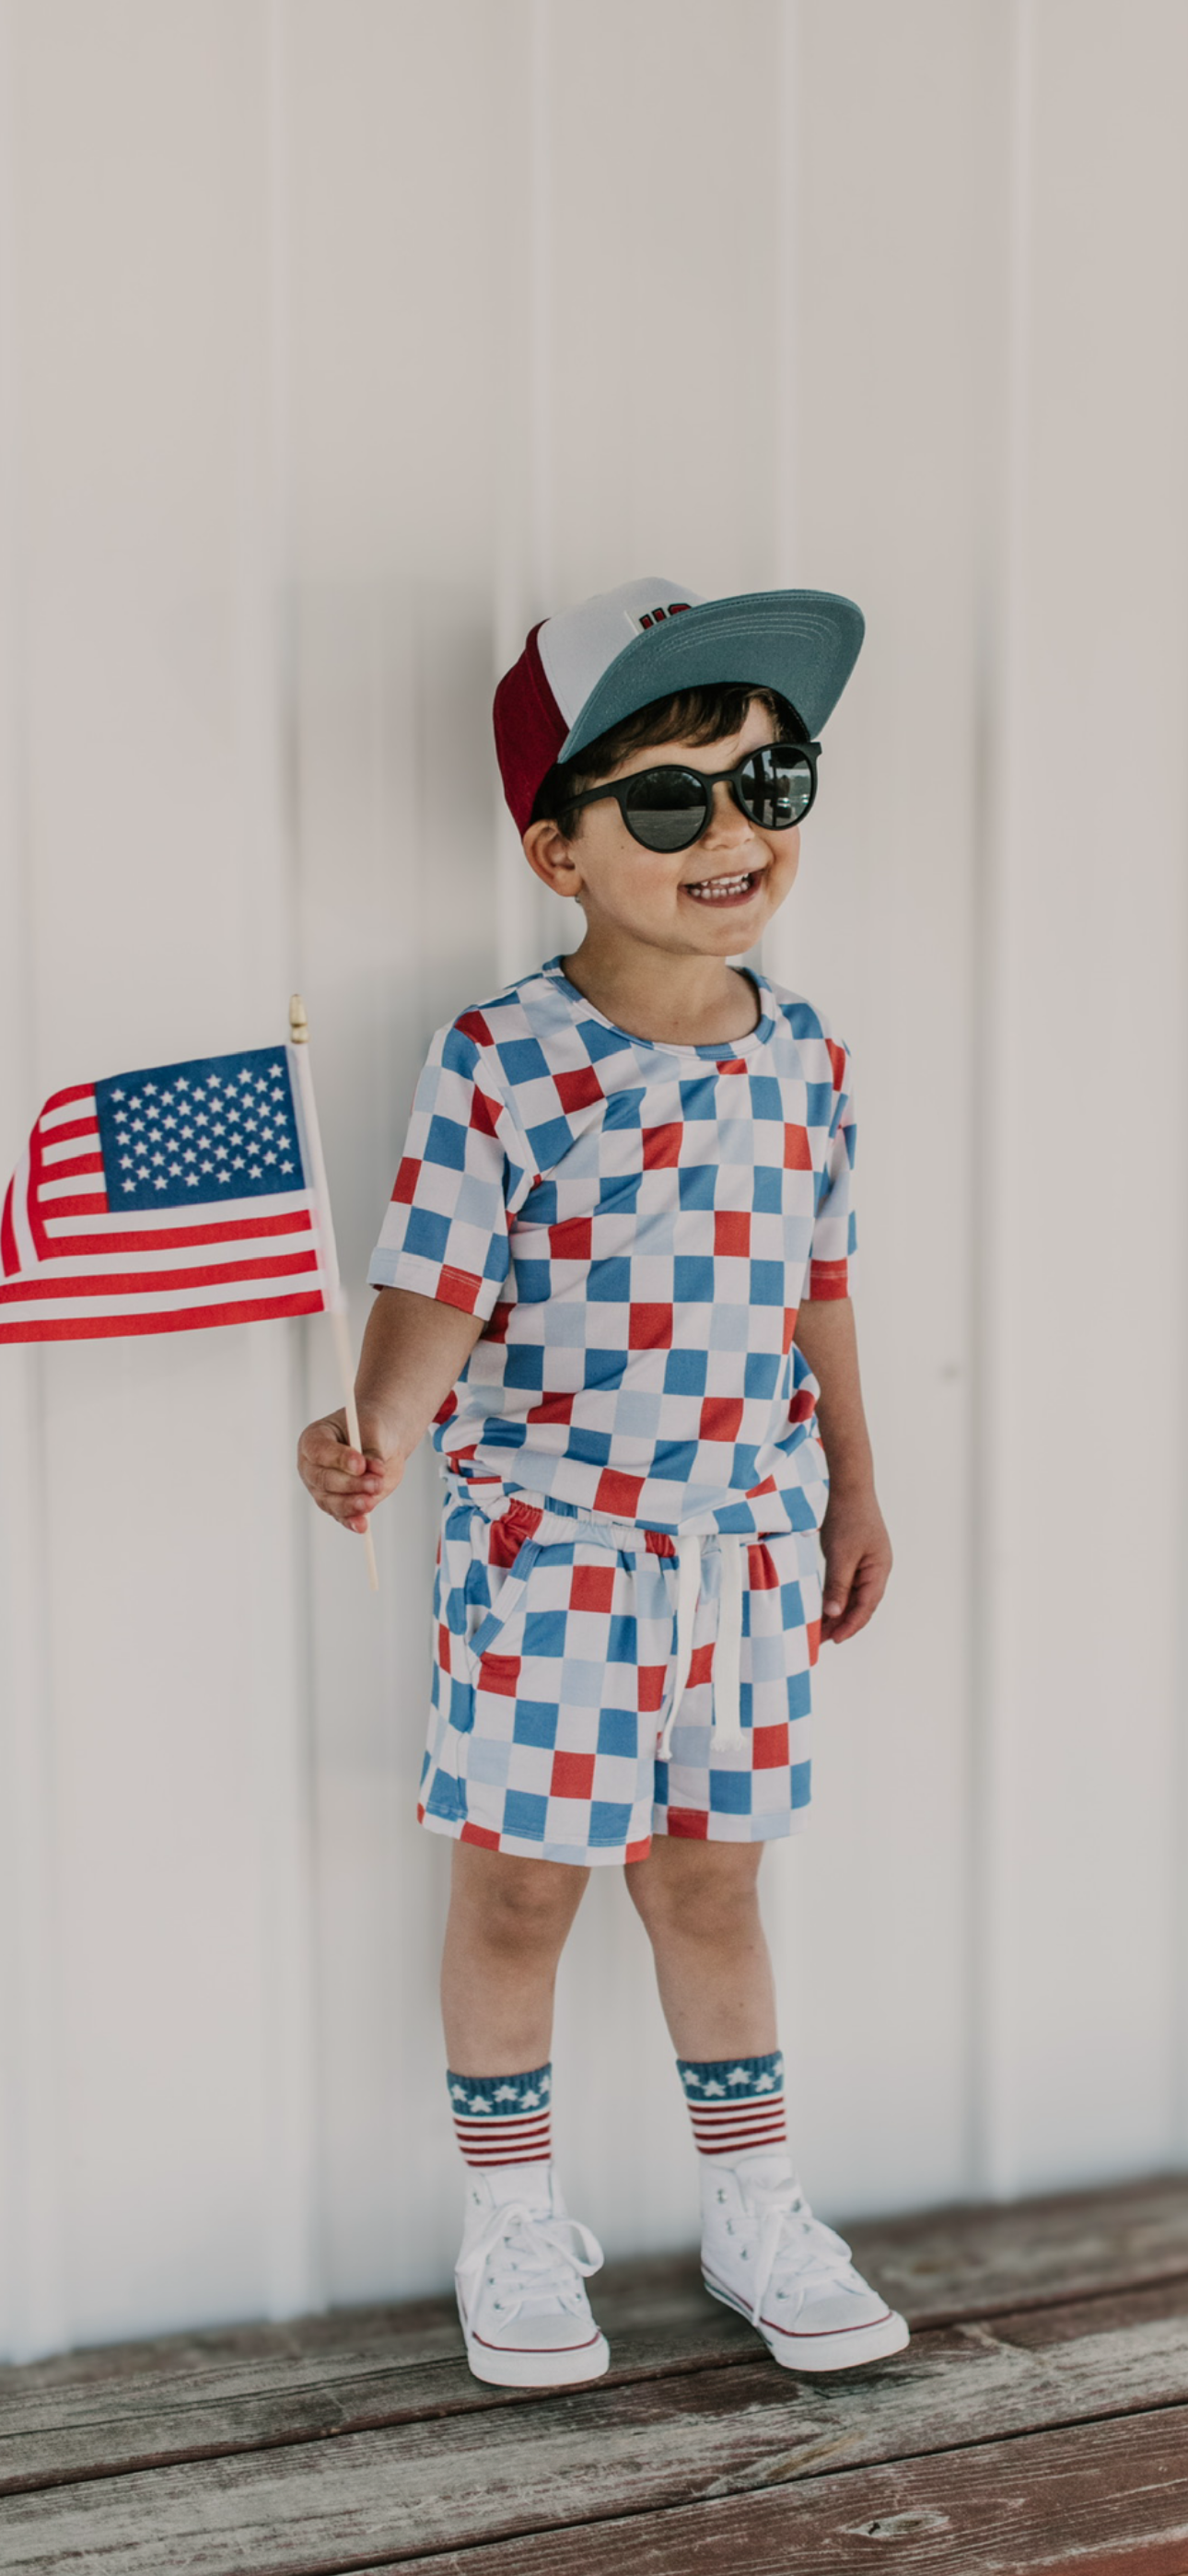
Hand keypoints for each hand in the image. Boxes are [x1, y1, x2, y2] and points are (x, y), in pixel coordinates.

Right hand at [297, 1407, 404, 1535]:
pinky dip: (352, 1521)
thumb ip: (372, 1452)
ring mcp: (321, 1487)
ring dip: (351, 1504)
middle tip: (375, 1483)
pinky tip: (362, 1525)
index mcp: (314, 1439)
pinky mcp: (336, 1504)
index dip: (338, 1459)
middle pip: (322, 1479)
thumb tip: (374, 1474)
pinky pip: (340, 1515)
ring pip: (329, 1501)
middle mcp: (312, 1465)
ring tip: (371, 1501)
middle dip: (350, 1484)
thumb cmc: (373, 1431)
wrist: (383, 1443)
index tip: (361, 1465)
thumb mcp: (375, 1432)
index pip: (319, 1451)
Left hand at [817, 1485, 891, 1644]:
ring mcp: (869, 1563)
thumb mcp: (840, 1555)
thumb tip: (833, 1615)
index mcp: (879, 1570)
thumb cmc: (847, 1517)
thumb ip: (838, 1586)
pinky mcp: (857, 1556)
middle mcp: (877, 1569)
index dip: (850, 1626)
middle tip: (822, 1640)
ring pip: (855, 1595)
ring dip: (839, 1612)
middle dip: (843, 1624)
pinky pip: (849, 1583)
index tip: (833, 1640)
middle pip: (862, 1605)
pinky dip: (838, 1596)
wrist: (849, 1486)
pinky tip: (825, 1604)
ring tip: (821, 1628)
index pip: (866, 1607)